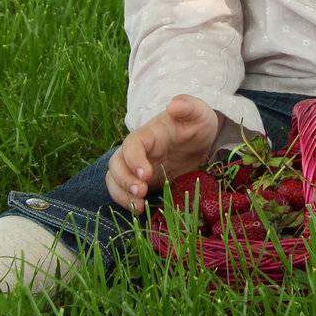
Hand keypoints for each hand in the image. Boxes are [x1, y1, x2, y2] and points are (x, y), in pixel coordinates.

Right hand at [106, 95, 224, 212]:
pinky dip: (126, 201)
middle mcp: (139, 150)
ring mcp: (138, 166)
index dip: (134, 159)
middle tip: (141, 192)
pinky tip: (141, 209)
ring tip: (138, 207)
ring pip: (114, 178)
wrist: (201, 139)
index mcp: (151, 133)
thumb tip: (174, 105)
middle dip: (123, 180)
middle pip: (116, 163)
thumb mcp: (200, 112)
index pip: (132, 144)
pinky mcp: (142, 181)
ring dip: (121, 193)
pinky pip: (123, 191)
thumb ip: (189, 106)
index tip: (146, 175)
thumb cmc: (198, 124)